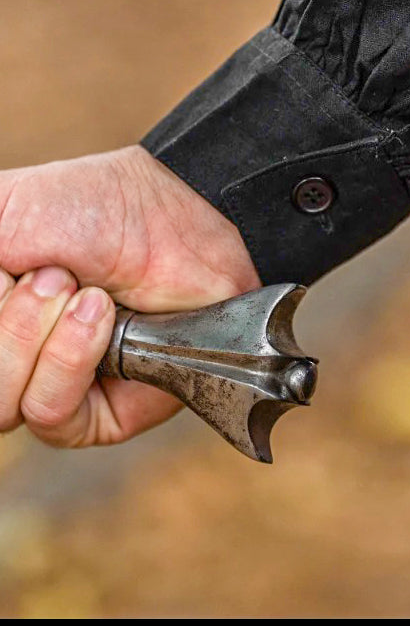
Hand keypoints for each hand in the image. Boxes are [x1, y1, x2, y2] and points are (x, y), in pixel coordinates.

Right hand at [0, 145, 259, 446]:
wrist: (176, 214)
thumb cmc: (85, 206)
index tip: (3, 276)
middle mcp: (6, 362)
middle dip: (1, 327)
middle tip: (48, 276)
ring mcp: (48, 391)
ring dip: (32, 338)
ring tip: (77, 289)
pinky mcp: (99, 416)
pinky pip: (54, 418)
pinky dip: (70, 360)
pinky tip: (100, 315)